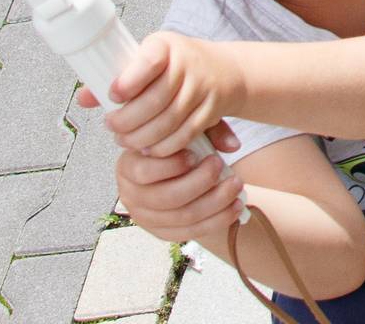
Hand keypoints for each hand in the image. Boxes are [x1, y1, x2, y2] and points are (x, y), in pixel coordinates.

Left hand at [88, 32, 245, 157]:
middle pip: (155, 100)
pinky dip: (162, 147)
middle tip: (112, 126)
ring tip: (124, 139)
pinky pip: (183, 135)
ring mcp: (201, 89)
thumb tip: (83, 98)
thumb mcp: (148, 59)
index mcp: (166, 46)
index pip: (149, 62)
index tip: (112, 95)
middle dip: (127, 120)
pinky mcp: (210, 112)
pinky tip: (147, 148)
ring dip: (141, 137)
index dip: (129, 82)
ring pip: (168, 122)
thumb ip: (117, 78)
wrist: (225, 71)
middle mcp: (187, 65)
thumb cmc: (175, 64)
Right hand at [109, 138, 247, 242]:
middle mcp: (131, 196)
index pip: (144, 172)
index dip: (171, 166)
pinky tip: (236, 206)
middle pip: (166, 197)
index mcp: (128, 166)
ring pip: (182, 217)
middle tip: (220, 165)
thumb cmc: (177, 147)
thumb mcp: (186, 131)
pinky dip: (217, 220)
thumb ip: (209, 131)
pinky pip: (191, 232)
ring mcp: (145, 218)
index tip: (195, 155)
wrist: (171, 173)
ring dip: (215, 202)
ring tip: (236, 184)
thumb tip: (232, 145)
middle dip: (199, 182)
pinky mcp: (162, 233)